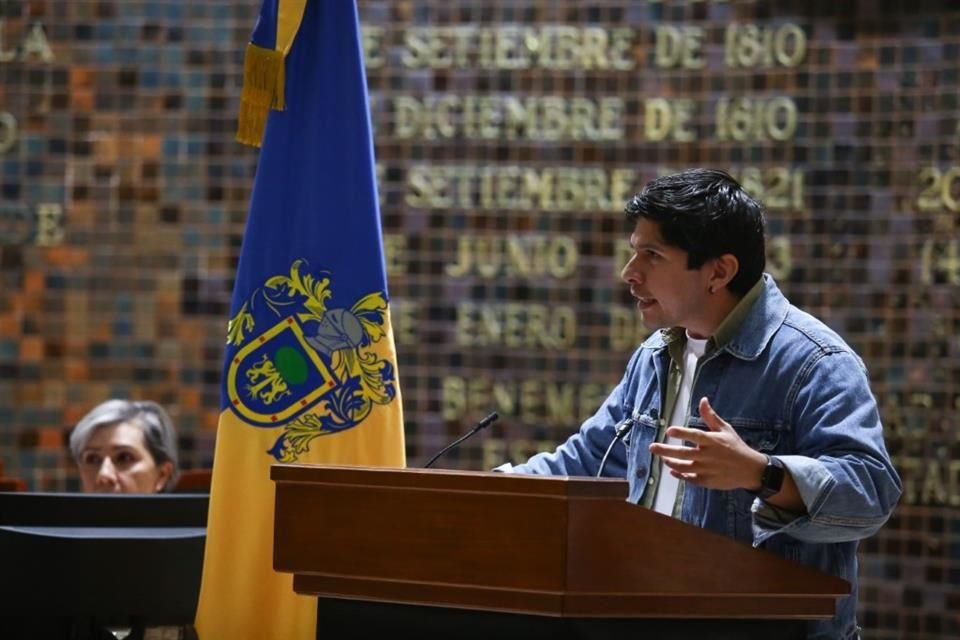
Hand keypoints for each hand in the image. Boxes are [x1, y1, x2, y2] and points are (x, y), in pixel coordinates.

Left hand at [648, 397, 766, 490]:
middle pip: (683, 453)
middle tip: (652, 447)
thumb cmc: (736, 447)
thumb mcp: (725, 430)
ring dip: (671, 463)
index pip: (695, 436)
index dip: (682, 433)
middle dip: (666, 450)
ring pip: (684, 467)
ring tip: (663, 458)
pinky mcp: (707, 481)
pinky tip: (672, 470)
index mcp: (713, 441)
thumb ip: (710, 417)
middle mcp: (708, 456)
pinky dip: (680, 475)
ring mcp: (707, 470)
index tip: (669, 430)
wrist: (751, 470)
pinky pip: (690, 479)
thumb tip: (702, 400)